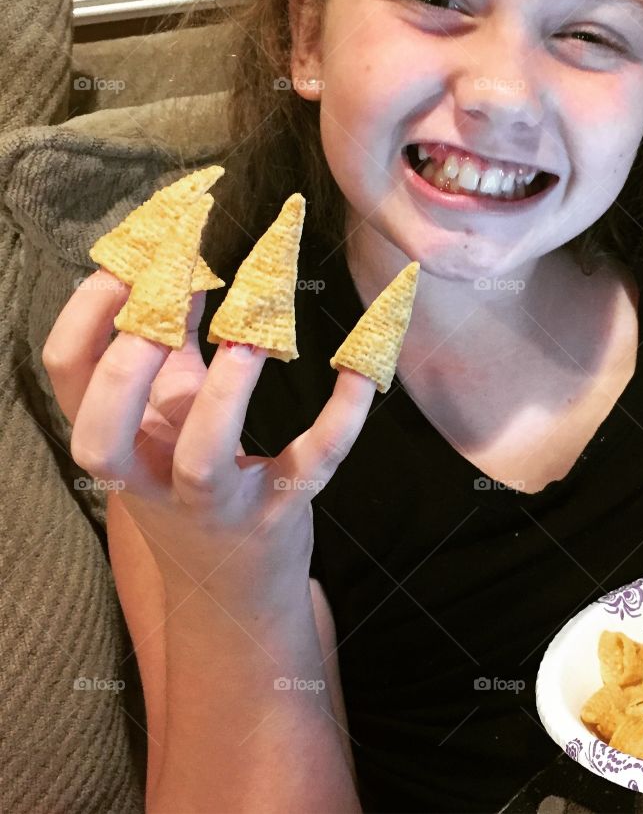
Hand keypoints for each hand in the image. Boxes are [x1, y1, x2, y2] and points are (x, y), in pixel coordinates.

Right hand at [42, 268, 376, 619]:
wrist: (234, 591)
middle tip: (159, 309)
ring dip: (223, 395)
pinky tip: (361, 369)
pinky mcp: (279, 512)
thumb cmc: (193, 484)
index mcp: (120, 443)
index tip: (124, 263)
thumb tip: (178, 273)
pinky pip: (310, 464)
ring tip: (247, 340)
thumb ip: (170, 354)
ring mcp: (216, 506)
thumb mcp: (170, 420)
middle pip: (102, 439)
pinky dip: (340, 417)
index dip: (84, 318)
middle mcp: (152, 481)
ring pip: (202, 461)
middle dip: (124, 371)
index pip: (70, 380)